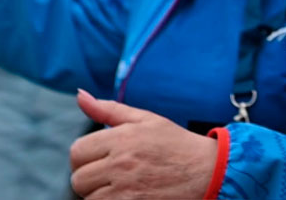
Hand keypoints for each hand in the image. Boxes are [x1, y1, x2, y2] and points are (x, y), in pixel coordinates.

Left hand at [70, 89, 217, 199]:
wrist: (209, 172)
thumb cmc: (176, 144)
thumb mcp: (146, 119)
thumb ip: (109, 109)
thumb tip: (80, 95)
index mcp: (121, 138)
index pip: (76, 152)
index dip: (85, 158)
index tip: (99, 161)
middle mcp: (120, 164)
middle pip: (78, 179)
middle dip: (90, 179)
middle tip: (110, 177)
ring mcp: (126, 190)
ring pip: (89, 198)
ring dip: (100, 195)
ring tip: (122, 188)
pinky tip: (127, 197)